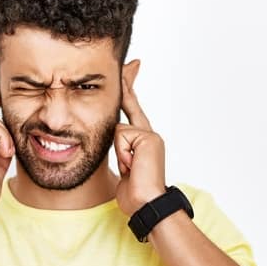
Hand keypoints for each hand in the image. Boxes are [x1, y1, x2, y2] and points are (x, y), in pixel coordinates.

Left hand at [113, 73, 166, 215]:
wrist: (147, 203)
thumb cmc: (134, 192)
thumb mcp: (124, 166)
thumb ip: (121, 147)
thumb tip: (116, 133)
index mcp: (143, 141)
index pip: (132, 109)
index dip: (129, 89)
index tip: (130, 69)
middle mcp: (148, 135)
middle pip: (129, 105)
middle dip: (128, 83)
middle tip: (133, 62)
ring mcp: (150, 135)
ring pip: (118, 130)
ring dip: (119, 152)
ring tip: (130, 169)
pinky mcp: (149, 138)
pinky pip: (122, 137)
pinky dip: (123, 154)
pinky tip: (132, 167)